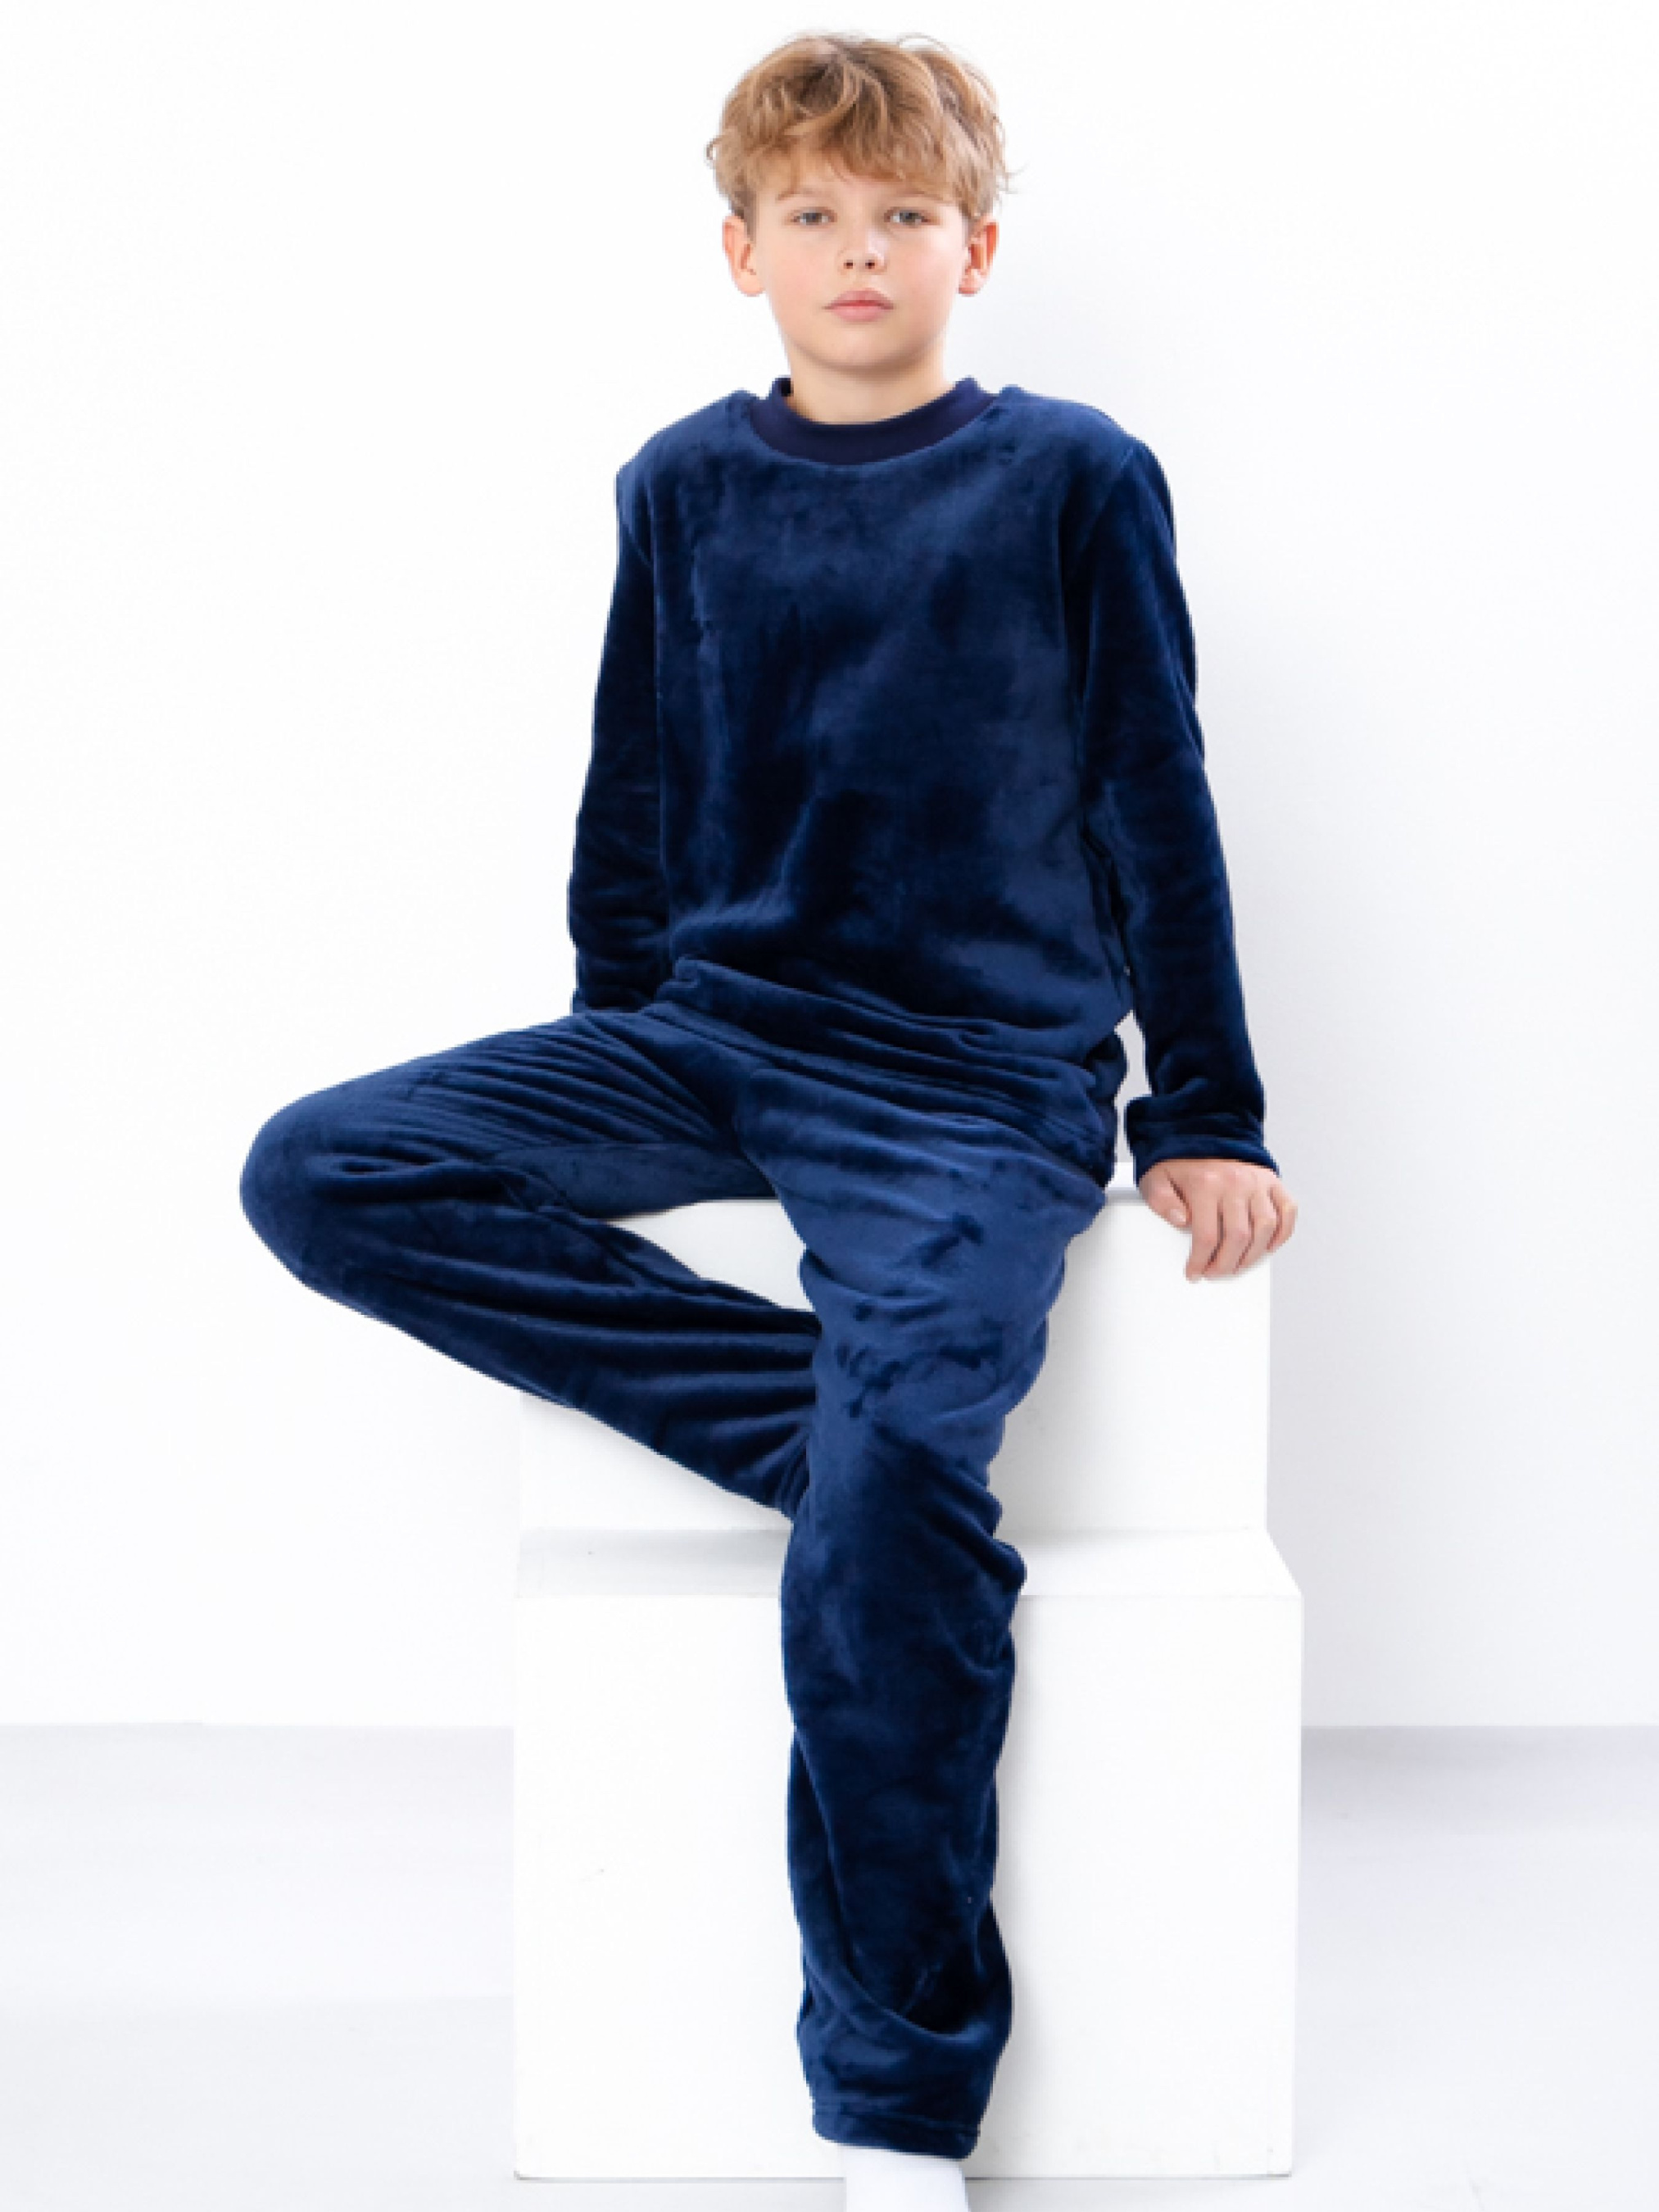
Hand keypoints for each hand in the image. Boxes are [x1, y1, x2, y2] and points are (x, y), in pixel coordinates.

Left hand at [1137, 1157, 1296, 1280]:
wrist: (1203, 1133)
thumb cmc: (1181, 1161)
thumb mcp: (1157, 1177)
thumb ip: (1161, 1200)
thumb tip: (1181, 1221)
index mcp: (1205, 1184)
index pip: (1207, 1235)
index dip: (1201, 1261)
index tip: (1195, 1272)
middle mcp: (1235, 1182)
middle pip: (1238, 1237)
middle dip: (1226, 1264)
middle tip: (1216, 1273)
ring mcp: (1257, 1182)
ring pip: (1265, 1228)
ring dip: (1253, 1254)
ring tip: (1239, 1265)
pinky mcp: (1272, 1181)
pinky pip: (1287, 1210)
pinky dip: (1283, 1232)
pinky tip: (1269, 1246)